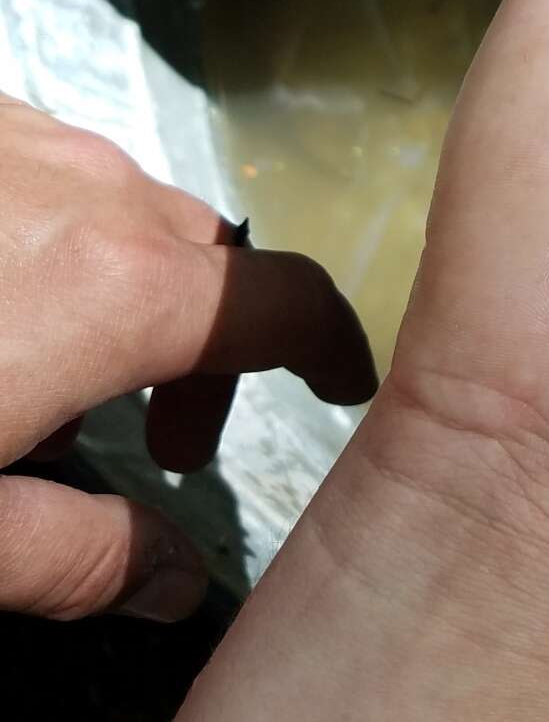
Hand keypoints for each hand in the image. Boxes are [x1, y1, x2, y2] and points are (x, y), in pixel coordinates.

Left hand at [0, 94, 374, 620]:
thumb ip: (82, 558)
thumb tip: (175, 585)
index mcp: (114, 293)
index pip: (292, 303)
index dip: (333, 348)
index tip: (344, 384)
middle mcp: (89, 191)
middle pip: (210, 257)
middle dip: (211, 347)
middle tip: (165, 441)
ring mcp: (24, 135)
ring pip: (120, 206)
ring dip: (121, 285)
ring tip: (48, 374)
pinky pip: (46, 166)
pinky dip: (47, 230)